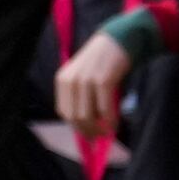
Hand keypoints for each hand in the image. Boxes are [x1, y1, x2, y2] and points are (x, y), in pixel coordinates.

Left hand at [53, 25, 133, 140]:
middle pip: (74, 117)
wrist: (115, 41)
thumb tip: (86, 128)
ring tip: (108, 131)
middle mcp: (71, 80)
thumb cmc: (100, 64)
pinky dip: (111, 121)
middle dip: (87, 131)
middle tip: (100, 137)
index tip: (88, 135)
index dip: (76, 127)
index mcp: (62, 80)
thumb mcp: (82, 78)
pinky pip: (105, 110)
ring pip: (87, 116)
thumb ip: (81, 99)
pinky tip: (115, 124)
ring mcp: (86, 80)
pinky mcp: (103, 81)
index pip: (64, 112)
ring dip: (99, 129)